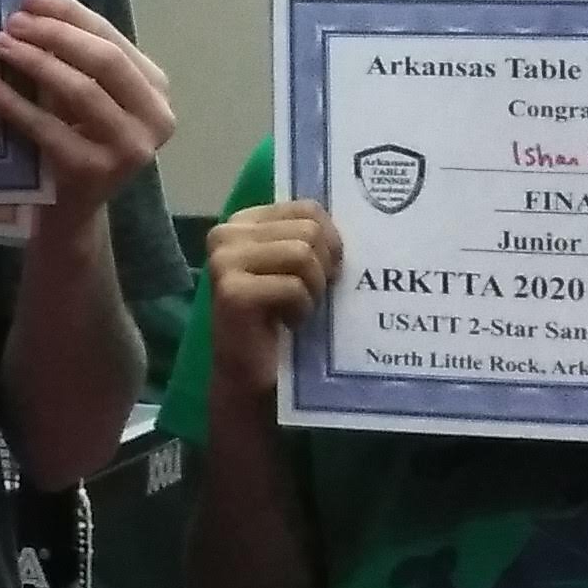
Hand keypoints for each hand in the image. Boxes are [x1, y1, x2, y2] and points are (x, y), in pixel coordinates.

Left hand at [0, 0, 175, 221]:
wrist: (68, 210)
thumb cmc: (74, 140)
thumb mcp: (84, 95)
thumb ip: (73, 57)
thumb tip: (29, 6)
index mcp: (154, 88)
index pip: (111, 36)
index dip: (70, 13)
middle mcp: (155, 117)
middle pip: (104, 59)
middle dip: (55, 34)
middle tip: (12, 22)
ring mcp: (129, 148)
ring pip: (81, 91)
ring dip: (35, 62)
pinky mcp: (94, 172)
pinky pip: (48, 128)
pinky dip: (13, 103)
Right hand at [206, 201, 344, 406]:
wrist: (253, 379)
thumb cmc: (282, 321)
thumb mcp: (298, 268)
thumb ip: (312, 238)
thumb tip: (363, 219)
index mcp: (243, 222)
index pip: (308, 208)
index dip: (331, 241)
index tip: (324, 271)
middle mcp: (226, 234)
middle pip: (309, 229)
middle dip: (324, 268)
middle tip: (310, 296)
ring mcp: (225, 261)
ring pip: (303, 254)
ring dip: (313, 290)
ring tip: (298, 310)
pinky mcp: (233, 292)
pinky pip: (294, 287)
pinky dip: (302, 310)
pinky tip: (288, 324)